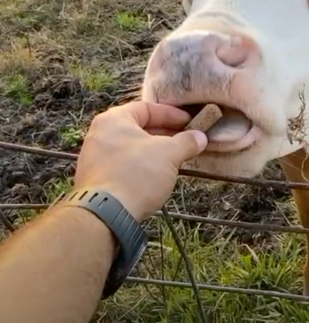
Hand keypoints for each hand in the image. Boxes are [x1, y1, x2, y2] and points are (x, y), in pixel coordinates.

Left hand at [72, 102, 206, 220]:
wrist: (105, 215)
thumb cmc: (136, 175)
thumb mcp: (168, 154)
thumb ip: (186, 142)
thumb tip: (200, 137)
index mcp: (113, 120)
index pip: (146, 108)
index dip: (171, 114)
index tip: (190, 122)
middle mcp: (99, 134)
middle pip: (137, 128)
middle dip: (164, 134)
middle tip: (185, 141)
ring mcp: (94, 158)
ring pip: (130, 148)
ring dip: (154, 152)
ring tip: (174, 160)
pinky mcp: (95, 179)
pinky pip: (123, 165)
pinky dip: (141, 166)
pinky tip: (156, 177)